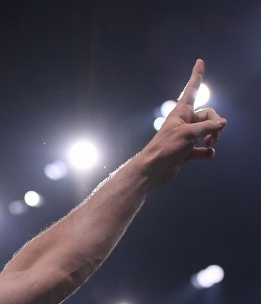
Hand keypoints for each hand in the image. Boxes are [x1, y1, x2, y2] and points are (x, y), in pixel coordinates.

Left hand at [140, 59, 226, 188]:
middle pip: (208, 115)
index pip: (191, 90)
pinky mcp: (186, 151)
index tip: (199, 62)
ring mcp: (185, 136)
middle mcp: (183, 122)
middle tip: (213, 137)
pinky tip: (207, 154)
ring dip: (213, 138)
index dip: (196, 76)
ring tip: (210, 145)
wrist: (153, 170)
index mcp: (180, 113)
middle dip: (215, 124)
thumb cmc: (165, 149)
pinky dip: (207, 152)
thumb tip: (222, 123)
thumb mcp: (187, 134)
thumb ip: (206, 127)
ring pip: (208, 131)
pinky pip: (202, 148)